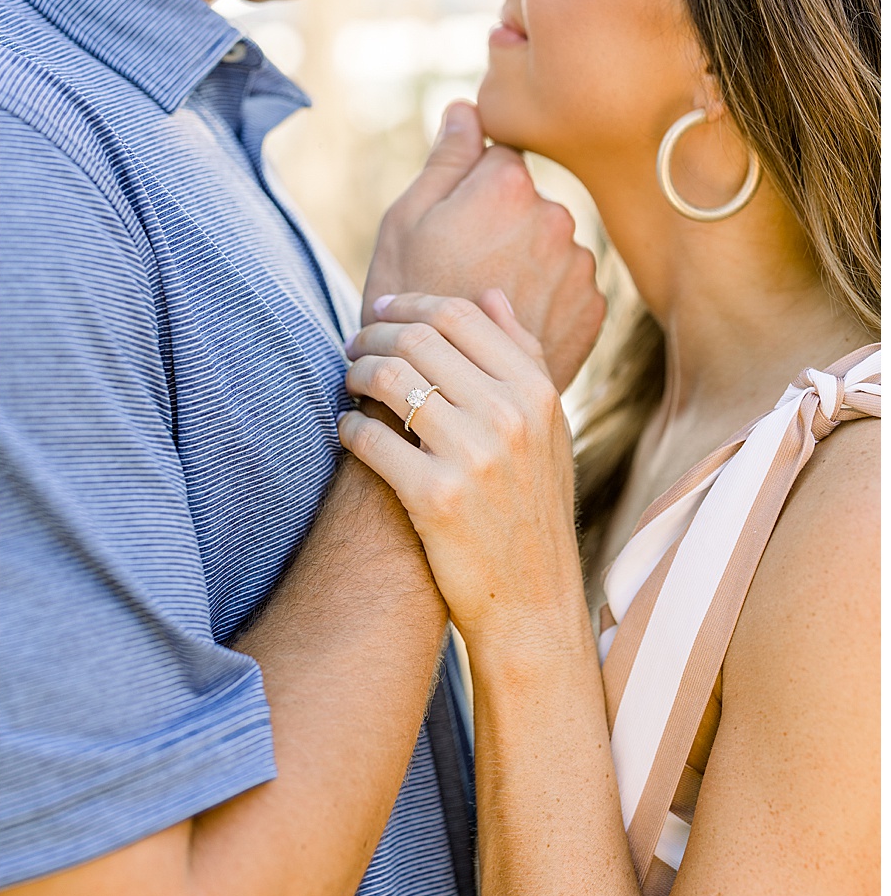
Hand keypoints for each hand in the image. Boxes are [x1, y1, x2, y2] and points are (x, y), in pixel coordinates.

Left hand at [336, 292, 585, 649]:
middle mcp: (510, 417)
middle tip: (351, 346)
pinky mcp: (434, 496)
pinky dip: (347, 425)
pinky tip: (347, 429)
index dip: (408, 304)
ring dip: (355, 373)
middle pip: (417, 339)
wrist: (532, 600)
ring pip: (389, 379)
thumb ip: (523, 358)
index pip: (459, 316)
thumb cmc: (531, 509)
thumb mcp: (548, 431)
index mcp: (538, 393)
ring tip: (347, 382)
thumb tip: (489, 295)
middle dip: (372, 335)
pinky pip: (369, 436)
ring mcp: (473, 456)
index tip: (379, 311)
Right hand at [362, 101, 603, 389]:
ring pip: (551, 245)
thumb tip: (468, 106)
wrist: (438, 391)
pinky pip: (569, 287)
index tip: (450, 228)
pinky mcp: (593, 310)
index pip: (499, 158)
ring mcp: (580, 266)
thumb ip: (445, 158)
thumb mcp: (404, 221)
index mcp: (507, 185)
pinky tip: (512, 322)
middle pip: (529, 202)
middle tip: (461, 270)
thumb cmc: (404, 298)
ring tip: (485, 302)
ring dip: (527, 263)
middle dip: (501, 226)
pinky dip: (546, 300)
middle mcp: (556, 216)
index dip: (469, 191)